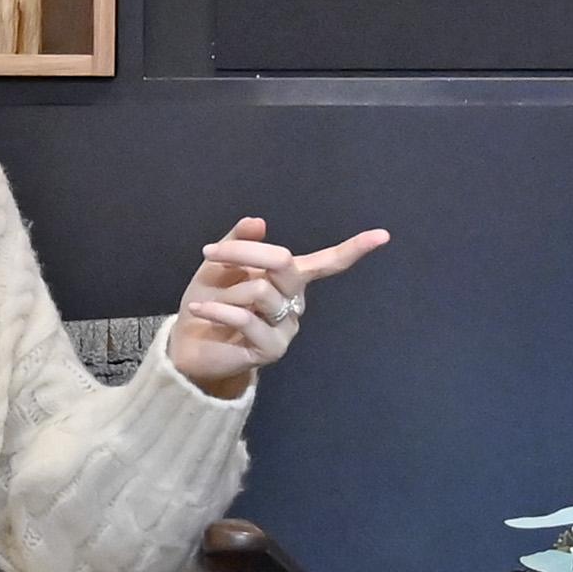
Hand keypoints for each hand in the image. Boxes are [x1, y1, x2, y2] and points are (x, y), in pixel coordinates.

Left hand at [167, 218, 389, 396]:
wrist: (189, 344)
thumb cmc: (209, 302)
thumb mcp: (219, 266)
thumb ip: (239, 243)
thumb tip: (259, 221)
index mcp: (290, 279)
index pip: (328, 262)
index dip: (354, 249)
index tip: (383, 235)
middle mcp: (295, 302)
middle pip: (284, 264)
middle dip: (245, 253)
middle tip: (210, 253)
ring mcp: (287, 327)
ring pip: (261, 291)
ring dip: (226, 291)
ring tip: (207, 301)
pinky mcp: (272, 350)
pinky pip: (247, 319)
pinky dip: (217, 310)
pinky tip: (199, 310)